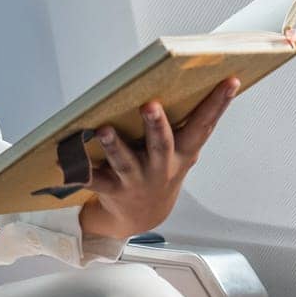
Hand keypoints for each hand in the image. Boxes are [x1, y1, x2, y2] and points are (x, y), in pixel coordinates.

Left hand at [78, 76, 241, 241]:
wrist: (141, 217)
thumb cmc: (160, 171)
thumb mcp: (180, 152)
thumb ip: (186, 123)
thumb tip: (193, 78)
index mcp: (182, 154)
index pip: (204, 126)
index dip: (219, 104)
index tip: (230, 81)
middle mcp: (160, 168)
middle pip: (161, 145)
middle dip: (156, 126)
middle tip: (151, 106)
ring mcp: (136, 180)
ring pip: (124, 162)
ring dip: (115, 145)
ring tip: (104, 129)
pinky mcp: (111, 189)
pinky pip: (92, 178)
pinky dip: (78, 170)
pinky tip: (65, 160)